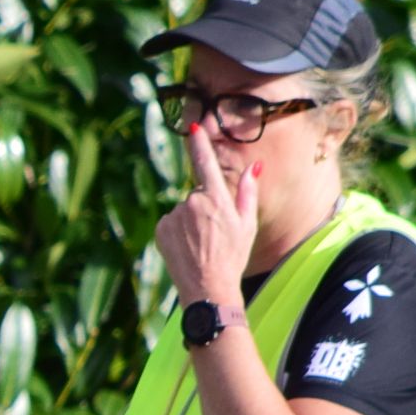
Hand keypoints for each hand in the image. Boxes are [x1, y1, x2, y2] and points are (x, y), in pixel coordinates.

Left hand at [154, 125, 258, 303]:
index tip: (193, 127)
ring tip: (201, 244)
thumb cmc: (233, 256)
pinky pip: (171, 222)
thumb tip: (254, 167)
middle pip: (197, 194)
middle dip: (204, 207)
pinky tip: (188, 248)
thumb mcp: (246, 223)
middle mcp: (192, 202)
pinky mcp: (161, 229)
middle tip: (214, 233)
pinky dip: (178, 232)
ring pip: (183, 210)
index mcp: (216, 198)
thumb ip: (247, 192)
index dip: (199, 143)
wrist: (208, 288)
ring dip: (191, 222)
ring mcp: (174, 216)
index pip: (205, 163)